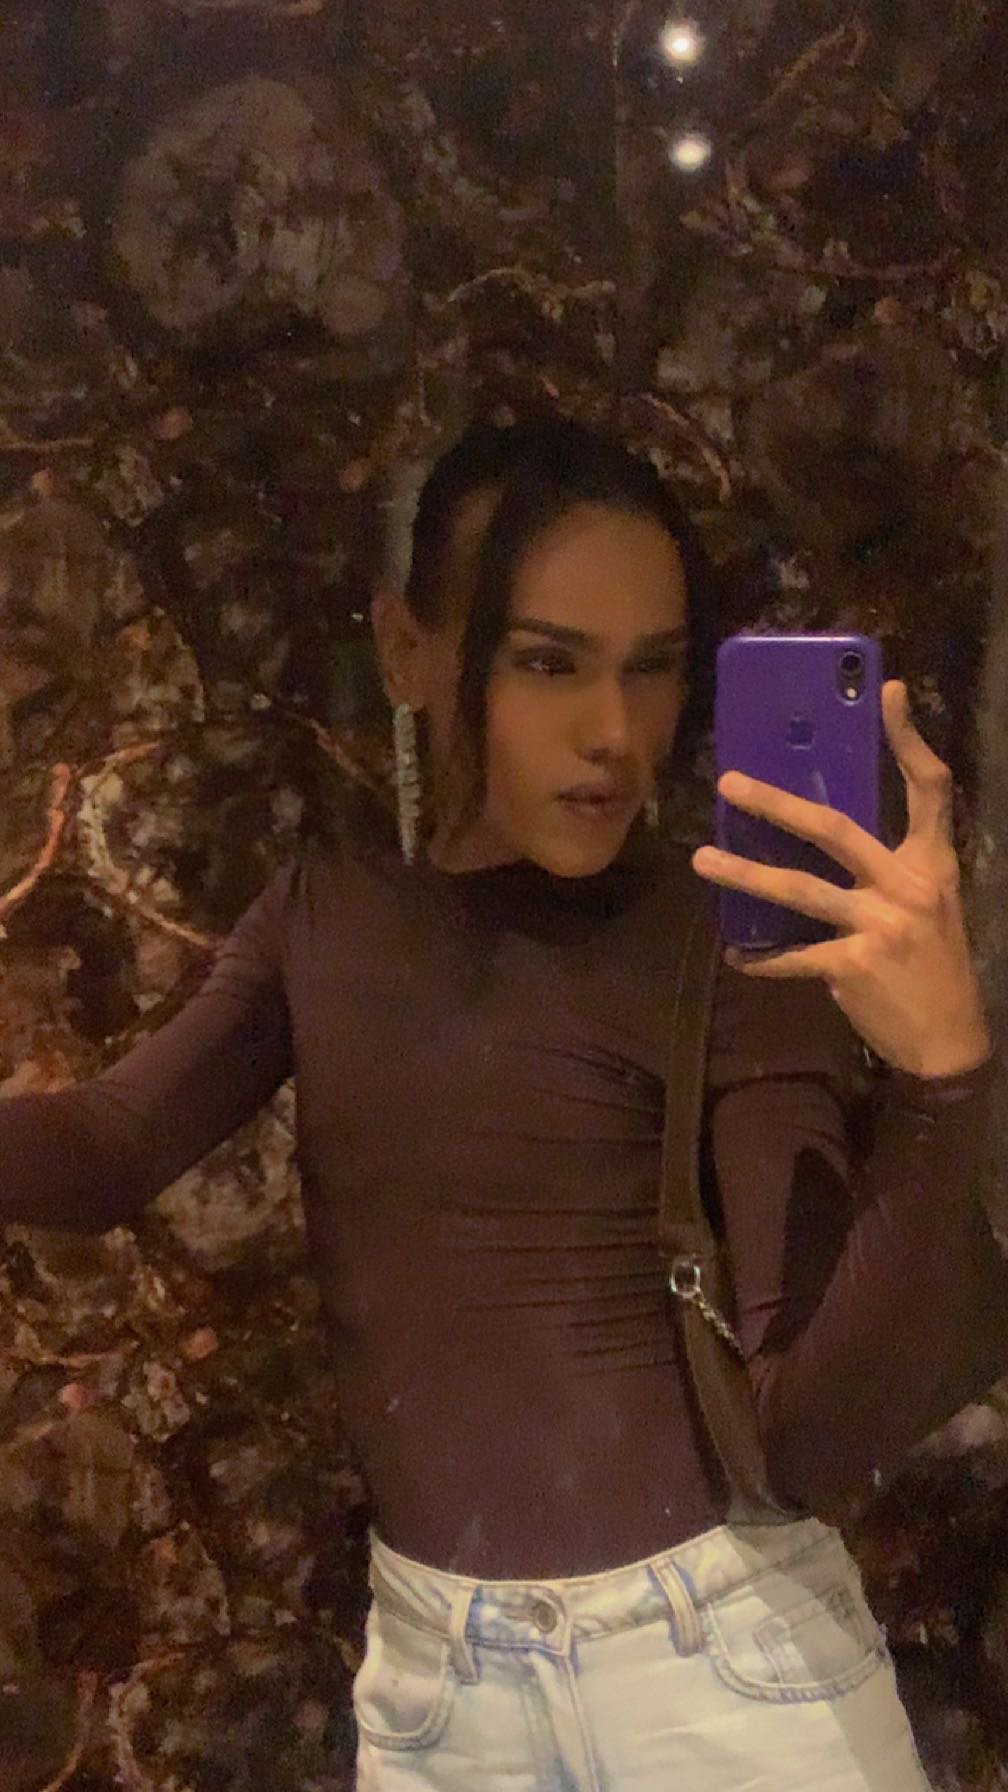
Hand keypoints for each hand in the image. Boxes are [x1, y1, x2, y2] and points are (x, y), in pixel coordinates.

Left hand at [691, 681, 991, 1078]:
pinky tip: (737, 953)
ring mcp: (880, 925)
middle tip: (731, 782)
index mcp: (932, 864)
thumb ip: (885, 869)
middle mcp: (908, 885)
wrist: (950, 1041)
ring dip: (744, 876)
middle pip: (836, 830)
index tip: (889, 692)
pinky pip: (794, 956)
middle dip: (778, 804)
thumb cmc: (933, 965)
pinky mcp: (854, 966)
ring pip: (799, 890)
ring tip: (703, 861)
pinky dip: (763, 957)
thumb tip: (819, 835)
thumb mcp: (926, 904)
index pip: (930, 788)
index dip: (910, 739)